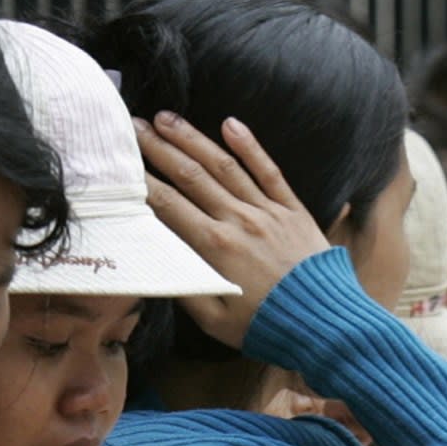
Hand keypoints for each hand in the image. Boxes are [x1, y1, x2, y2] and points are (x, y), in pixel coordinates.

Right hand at [136, 112, 332, 347]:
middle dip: (158, 148)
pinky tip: (230, 123)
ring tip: (166, 118)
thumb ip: (186, 288)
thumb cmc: (267, 327)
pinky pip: (269, 171)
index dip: (141, 181)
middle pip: (190, 175)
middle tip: (132, 126)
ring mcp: (267, 212)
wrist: (326, 325)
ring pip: (224, 166)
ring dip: (192, 139)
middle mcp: (238, 221)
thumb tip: (158, 263)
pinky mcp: (293, 210)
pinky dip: (250, 146)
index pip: (168, 204)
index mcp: (214, 247)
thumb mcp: (216, 321)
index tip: (120, 162)